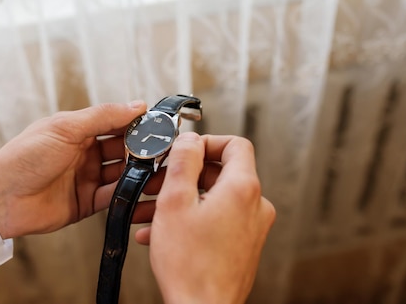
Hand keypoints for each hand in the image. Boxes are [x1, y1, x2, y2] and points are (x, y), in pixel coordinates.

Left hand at [0, 100, 146, 238]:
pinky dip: (128, 193)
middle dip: (143, 149)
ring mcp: (87, 178)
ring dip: (139, 172)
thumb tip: (136, 105)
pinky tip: (139, 189)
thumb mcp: (65, 128)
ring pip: (123, 173)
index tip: (159, 125)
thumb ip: (103, 116)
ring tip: (158, 171)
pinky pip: (114, 197)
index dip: (137, 123)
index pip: (116, 123)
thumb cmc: (25, 157)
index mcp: (79, 131)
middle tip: (164, 150)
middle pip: (123, 149)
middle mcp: (86, 154)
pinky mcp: (87, 203)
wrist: (0, 197)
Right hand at [137, 132, 274, 303]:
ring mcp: (250, 227)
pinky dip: (189, 219)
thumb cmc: (190, 266)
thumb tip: (189, 139)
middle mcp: (254, 206)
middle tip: (158, 182)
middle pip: (219, 172)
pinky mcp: (242, 245)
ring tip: (151, 211)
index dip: (206, 142)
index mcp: (243, 189)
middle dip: (183, 175)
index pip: (235, 145)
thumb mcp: (175, 201)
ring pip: (212, 198)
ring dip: (180, 200)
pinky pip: (215, 219)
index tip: (184, 150)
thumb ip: (183, 161)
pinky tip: (161, 232)